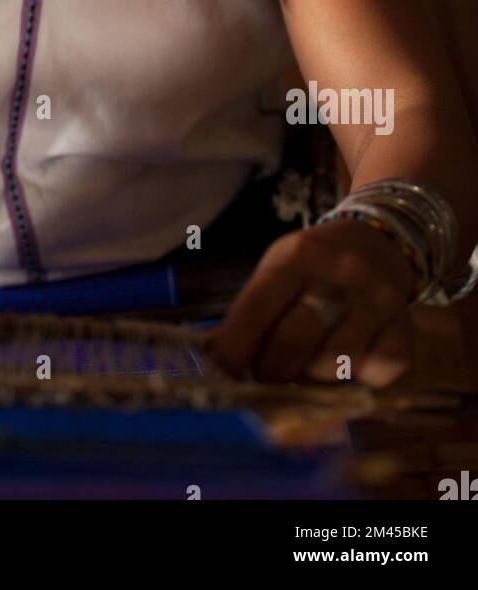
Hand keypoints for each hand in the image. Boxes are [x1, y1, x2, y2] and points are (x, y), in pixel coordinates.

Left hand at [207, 218, 416, 387]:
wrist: (377, 243)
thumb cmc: (313, 267)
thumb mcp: (278, 270)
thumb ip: (250, 313)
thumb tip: (217, 364)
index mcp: (296, 256)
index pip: (255, 310)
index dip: (234, 351)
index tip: (222, 376)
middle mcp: (341, 273)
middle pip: (292, 344)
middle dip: (270, 371)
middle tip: (267, 372)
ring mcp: (378, 301)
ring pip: (331, 367)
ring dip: (311, 378)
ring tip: (306, 363)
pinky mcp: (405, 329)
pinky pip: (374, 376)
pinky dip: (357, 380)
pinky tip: (348, 360)